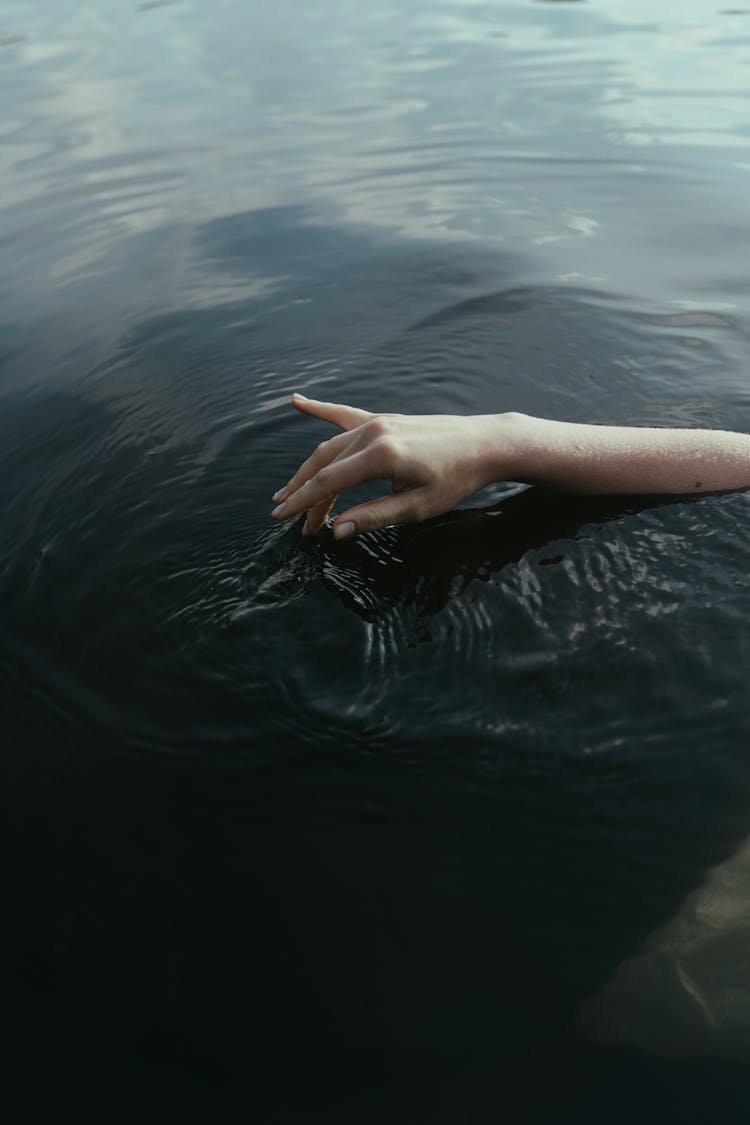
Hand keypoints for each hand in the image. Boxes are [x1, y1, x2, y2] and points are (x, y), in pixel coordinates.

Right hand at [271, 394, 514, 537]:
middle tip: (288, 518)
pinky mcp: (384, 419)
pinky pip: (344, 415)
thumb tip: (338, 531)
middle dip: (303, 493)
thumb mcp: (417, 507)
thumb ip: (374, 517)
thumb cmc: (456, 479)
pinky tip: (297, 401)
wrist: (485, 444)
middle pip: (323, 465)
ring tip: (290, 492)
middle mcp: (373, 433)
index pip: (328, 482)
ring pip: (330, 447)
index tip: (282, 518)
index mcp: (381, 456)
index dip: (302, 502)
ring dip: (308, 470)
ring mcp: (377, 422)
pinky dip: (320, 410)